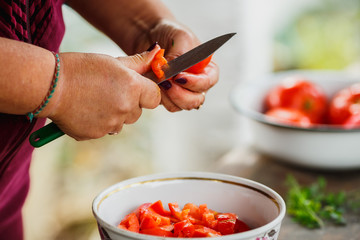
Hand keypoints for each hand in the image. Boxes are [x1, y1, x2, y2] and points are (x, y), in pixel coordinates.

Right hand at [43, 47, 161, 139]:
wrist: (49, 85)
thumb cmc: (81, 68)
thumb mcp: (112, 62)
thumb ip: (138, 63)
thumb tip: (156, 56)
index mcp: (133, 87)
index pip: (155, 97)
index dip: (147, 94)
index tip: (137, 90)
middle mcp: (126, 108)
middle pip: (138, 112)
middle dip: (129, 104)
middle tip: (108, 92)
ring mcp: (111, 123)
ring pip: (121, 123)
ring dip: (114, 115)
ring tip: (94, 101)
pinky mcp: (97, 134)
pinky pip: (105, 130)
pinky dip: (98, 123)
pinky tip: (85, 110)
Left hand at [136, 19, 218, 111]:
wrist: (150, 36)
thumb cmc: (170, 34)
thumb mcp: (180, 38)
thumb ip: (179, 56)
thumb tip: (173, 72)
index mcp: (207, 69)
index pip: (207, 82)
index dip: (195, 83)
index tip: (179, 77)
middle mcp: (196, 84)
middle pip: (195, 100)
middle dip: (180, 95)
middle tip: (167, 83)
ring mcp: (181, 92)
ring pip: (179, 105)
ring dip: (167, 96)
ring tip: (157, 80)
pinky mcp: (166, 96)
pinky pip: (164, 103)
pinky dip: (157, 96)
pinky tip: (151, 83)